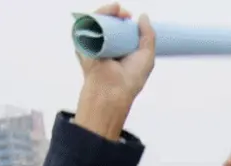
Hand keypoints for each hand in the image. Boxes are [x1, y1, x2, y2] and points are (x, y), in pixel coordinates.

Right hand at [75, 4, 156, 138]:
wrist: (113, 89)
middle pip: (109, 23)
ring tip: (117, 11)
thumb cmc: (130, 79)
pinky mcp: (82, 44)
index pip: (121, 29)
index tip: (130, 18)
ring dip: (107, 12)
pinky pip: (86, 25)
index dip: (125, 21)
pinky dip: (95, 16)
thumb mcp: (146, 55)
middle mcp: (106, 47)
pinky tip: (105, 14)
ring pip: (97, 21)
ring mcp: (94, 45)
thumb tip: (143, 17)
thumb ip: (148, 35)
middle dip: (116, 14)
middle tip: (124, 13)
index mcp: (120, 50)